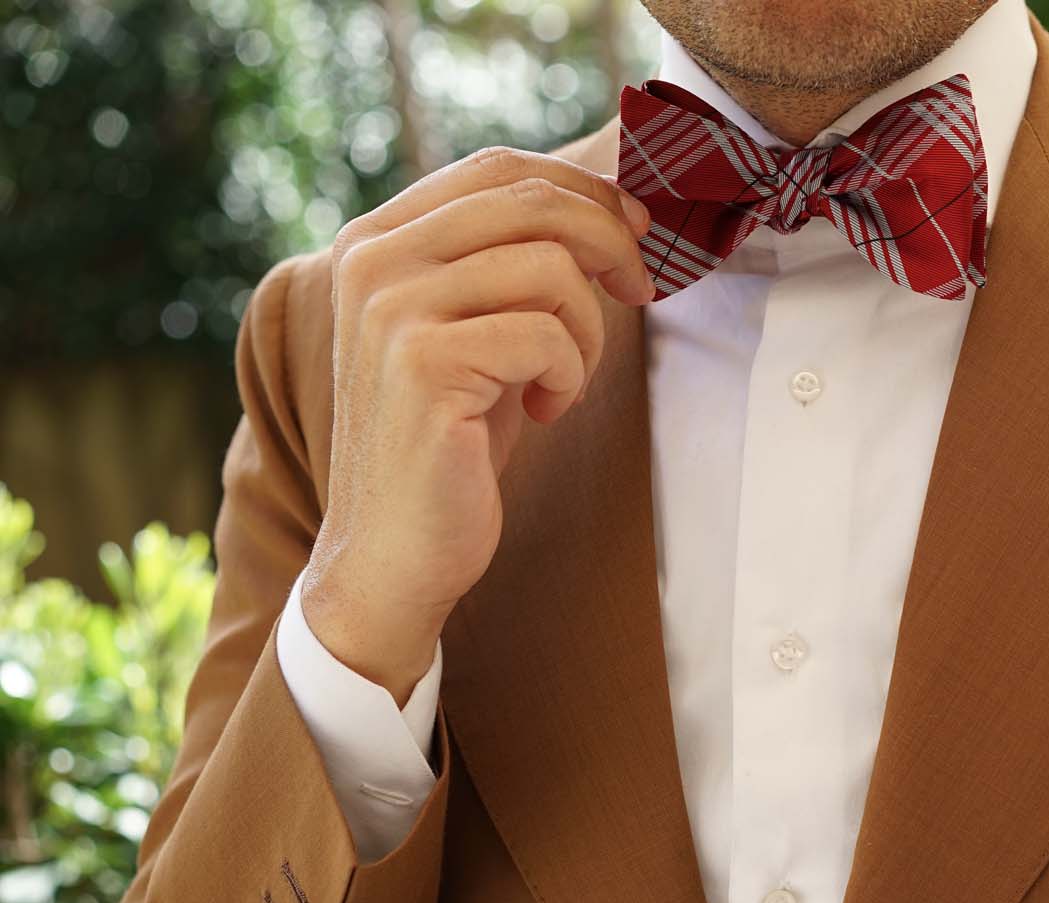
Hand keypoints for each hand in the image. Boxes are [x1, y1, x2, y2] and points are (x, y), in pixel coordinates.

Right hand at [299, 145, 653, 701]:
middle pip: (531, 201)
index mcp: (378, 239)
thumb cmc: (452, 443)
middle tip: (641, 290)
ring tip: (564, 379)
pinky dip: (570, 375)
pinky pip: (546, 334)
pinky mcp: (420, 362)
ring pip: (549, 267)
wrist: (393, 551)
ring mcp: (390, 307)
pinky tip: (544, 411)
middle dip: (611, 241)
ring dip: (588, 328)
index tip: (636, 230)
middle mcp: (371, 258)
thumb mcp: (480, 331)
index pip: (500, 170)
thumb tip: (612, 206)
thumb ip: (514, 263)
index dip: (585, 190)